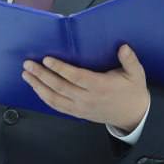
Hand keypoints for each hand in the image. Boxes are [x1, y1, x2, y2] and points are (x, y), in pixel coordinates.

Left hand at [22, 44, 149, 131]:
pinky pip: (57, 107)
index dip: (60, 69)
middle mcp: (88, 99)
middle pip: (60, 87)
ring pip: (55, 99)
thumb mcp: (136, 74)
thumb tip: (123, 47)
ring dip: (38, 87)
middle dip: (42, 75)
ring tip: (27, 75)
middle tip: (29, 65)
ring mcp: (81, 108)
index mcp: (101, 87)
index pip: (76, 77)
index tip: (47, 60)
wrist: (133, 116)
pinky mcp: (78, 113)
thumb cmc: (133, 92)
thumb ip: (129, 60)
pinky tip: (36, 89)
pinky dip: (44, 98)